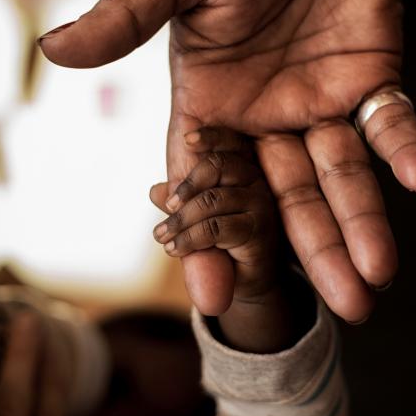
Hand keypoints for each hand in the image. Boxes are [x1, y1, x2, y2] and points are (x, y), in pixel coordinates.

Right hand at [39, 0, 415, 320]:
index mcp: (209, 103)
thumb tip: (52, 49)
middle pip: (283, 199)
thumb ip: (129, 14)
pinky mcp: (372, 79)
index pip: (206, 183)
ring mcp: (319, 103)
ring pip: (339, 178)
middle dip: (308, 251)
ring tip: (376, 279)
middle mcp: (264, 117)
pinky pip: (391, 123)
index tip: (216, 293)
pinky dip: (405, 149)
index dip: (209, 236)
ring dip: (360, 223)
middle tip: (338, 308)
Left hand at [151, 126, 279, 304]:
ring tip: (162, 237)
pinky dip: (189, 239)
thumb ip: (179, 201)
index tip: (187, 141)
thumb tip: (155, 191)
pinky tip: (175, 249)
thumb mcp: (196, 217)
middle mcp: (256, 180)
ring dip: (180, 221)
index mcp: (242, 168)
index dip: (210, 136)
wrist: (244, 278)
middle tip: (168, 207)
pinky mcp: (259, 230)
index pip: (229, 142)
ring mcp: (260, 204)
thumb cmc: (221, 240)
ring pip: (211, 200)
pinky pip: (216, 227)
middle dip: (186, 186)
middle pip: (217, 165)